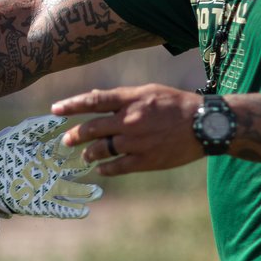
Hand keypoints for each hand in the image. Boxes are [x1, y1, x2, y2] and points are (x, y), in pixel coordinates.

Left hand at [0, 114, 101, 238]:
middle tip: (100, 166)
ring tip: (98, 193)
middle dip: (86, 169)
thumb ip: (37, 126)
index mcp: (45, 155)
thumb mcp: (17, 136)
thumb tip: (60, 117)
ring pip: (69, 191)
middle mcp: (49, 172)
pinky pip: (58, 209)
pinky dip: (71, 211)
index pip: (67, 150)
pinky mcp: (39, 205)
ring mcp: (45, 189)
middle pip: (72, 170)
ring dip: (84, 193)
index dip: (79, 146)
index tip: (93, 141)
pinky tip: (84, 211)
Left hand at [51, 83, 205, 174]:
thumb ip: (120, 97)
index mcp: (131, 99)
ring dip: (89, 153)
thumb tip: (94, 97)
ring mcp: (138, 142)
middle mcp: (130, 120)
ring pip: (102, 149)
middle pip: (93, 128)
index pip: (93, 101)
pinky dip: (106, 168)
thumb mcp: (148, 91)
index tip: (54, 109)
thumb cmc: (175, 104)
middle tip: (66, 139)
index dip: (71, 105)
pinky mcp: (147, 160)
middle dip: (75, 135)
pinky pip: (118, 166)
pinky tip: (100, 169)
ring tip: (84, 154)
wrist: (205, 125)